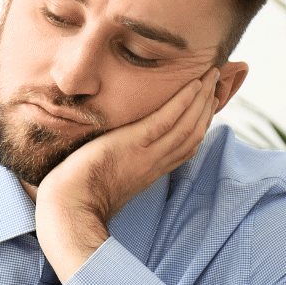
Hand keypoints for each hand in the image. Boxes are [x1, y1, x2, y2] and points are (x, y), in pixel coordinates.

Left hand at [35, 68, 220, 280]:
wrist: (68, 208)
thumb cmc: (78, 198)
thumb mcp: (107, 182)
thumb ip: (118, 169)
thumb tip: (113, 159)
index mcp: (150, 172)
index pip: (184, 147)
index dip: (200, 126)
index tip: (208, 106)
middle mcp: (155, 163)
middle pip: (193, 134)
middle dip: (208, 108)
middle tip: (217, 83)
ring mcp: (147, 154)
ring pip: (187, 125)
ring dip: (203, 99)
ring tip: (211, 76)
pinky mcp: (134, 144)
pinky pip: (166, 121)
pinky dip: (183, 102)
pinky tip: (194, 86)